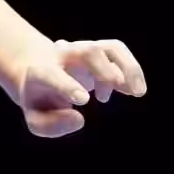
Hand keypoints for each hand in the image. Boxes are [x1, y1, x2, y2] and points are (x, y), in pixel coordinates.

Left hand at [16, 39, 146, 137]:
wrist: (38, 74)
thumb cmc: (39, 100)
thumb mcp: (35, 117)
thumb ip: (49, 124)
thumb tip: (78, 120)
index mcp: (40, 72)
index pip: (52, 75)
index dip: (68, 86)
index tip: (84, 100)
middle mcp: (62, 55)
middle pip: (87, 52)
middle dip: (106, 71)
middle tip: (121, 91)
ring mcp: (82, 50)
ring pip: (109, 48)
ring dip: (128, 68)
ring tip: (138, 93)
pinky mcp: (98, 50)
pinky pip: (118, 52)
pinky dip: (131, 69)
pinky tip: (132, 91)